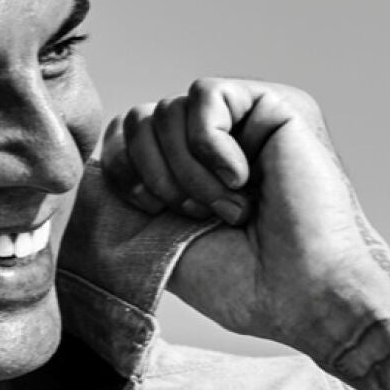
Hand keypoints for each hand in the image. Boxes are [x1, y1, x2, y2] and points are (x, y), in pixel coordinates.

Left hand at [103, 78, 389, 389]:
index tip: (153, 213)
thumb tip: (89, 165)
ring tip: (228, 205)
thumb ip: (123, 195)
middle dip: (154, 175)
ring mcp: (243, 119)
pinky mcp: (273, 104)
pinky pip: (205, 94)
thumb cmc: (239, 280)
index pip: (122, 136)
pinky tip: (243, 178)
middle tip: (196, 213)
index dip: (122, 172)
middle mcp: (213, 138)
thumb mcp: (156, 239)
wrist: (300, 295)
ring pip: (167, 109)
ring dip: (188, 171)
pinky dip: (211, 145)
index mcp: (185, 167)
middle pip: (137, 119)